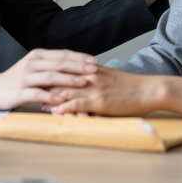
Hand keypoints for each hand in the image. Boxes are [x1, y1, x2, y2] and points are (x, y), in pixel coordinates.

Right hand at [0, 49, 97, 109]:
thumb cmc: (18, 79)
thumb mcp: (35, 67)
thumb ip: (52, 65)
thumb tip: (76, 64)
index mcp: (37, 55)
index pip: (62, 54)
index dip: (79, 57)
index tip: (94, 60)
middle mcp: (32, 63)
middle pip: (58, 63)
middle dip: (78, 66)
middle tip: (94, 69)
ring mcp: (25, 77)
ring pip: (50, 76)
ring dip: (68, 79)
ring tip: (83, 82)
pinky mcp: (20, 92)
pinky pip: (37, 93)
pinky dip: (51, 96)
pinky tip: (62, 100)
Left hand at [47, 66, 181, 115]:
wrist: (147, 90)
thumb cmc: (129, 86)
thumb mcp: (109, 77)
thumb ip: (94, 77)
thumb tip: (83, 81)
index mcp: (91, 70)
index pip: (67, 70)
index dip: (52, 76)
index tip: (41, 81)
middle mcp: (90, 77)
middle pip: (63, 79)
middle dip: (47, 87)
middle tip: (34, 93)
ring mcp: (94, 88)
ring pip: (67, 92)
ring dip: (52, 99)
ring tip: (40, 105)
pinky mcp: (99, 101)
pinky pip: (78, 104)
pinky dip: (64, 108)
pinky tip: (56, 112)